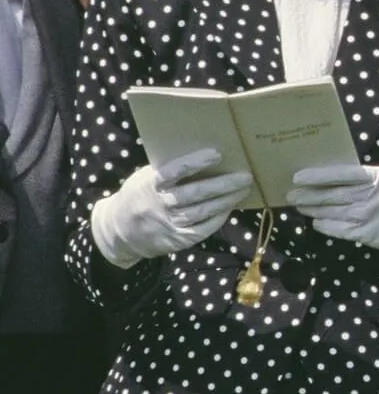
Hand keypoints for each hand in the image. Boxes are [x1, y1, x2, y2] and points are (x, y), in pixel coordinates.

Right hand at [90, 148, 252, 268]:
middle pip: (196, 193)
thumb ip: (168, 171)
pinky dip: (218, 219)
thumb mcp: (145, 179)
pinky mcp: (176, 239)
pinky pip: (202, 229)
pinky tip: (229, 209)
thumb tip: (202, 157)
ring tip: (243, 190)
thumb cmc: (140, 196)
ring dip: (226, 201)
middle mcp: (161, 204)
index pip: (175, 171)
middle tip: (246, 176)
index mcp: (152, 184)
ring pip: (203, 211)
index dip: (196, 162)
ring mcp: (169, 224)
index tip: (217, 154)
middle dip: (224, 185)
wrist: (118, 232)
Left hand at [288, 164, 378, 260]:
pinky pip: (339, 230)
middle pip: (334, 195)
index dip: (319, 175)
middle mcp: (373, 196)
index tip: (298, 176)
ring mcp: (370, 217)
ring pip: (333, 213)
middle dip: (309, 195)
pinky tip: (315, 221)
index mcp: (377, 177)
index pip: (343, 174)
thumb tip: (324, 177)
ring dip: (312, 210)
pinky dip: (325, 225)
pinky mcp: (368, 234)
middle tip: (290, 193)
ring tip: (299, 205)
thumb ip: (359, 178)